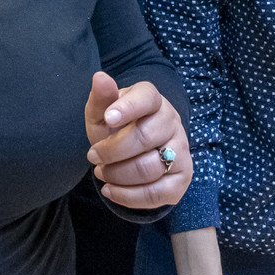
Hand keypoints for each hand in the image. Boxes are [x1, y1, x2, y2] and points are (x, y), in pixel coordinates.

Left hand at [84, 71, 190, 208]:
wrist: (135, 151)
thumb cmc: (116, 128)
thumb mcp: (102, 113)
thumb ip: (101, 98)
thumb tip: (100, 77)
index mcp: (153, 99)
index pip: (146, 98)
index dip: (127, 108)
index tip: (108, 118)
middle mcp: (172, 122)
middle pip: (143, 138)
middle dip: (111, 151)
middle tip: (92, 156)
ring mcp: (181, 151)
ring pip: (149, 168)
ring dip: (117, 174)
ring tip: (101, 172)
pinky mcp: (182, 179)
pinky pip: (156, 193)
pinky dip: (128, 196)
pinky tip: (111, 190)